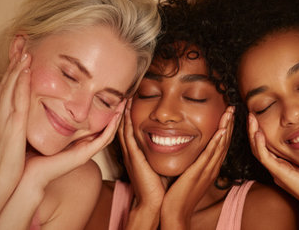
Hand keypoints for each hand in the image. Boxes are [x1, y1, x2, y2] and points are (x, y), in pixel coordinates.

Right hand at [0, 52, 30, 184]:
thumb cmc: (8, 159)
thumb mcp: (11, 137)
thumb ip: (16, 125)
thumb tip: (24, 118)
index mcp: (0, 116)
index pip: (6, 88)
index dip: (12, 71)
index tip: (20, 56)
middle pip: (6, 82)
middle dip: (13, 63)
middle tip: (22, 45)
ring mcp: (4, 118)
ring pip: (9, 87)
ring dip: (17, 68)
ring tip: (25, 52)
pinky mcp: (12, 124)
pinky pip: (16, 99)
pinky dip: (20, 83)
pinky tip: (26, 71)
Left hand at [22, 99, 124, 188]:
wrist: (28, 174)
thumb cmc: (30, 153)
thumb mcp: (41, 129)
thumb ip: (46, 117)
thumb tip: (42, 94)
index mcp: (75, 141)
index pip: (95, 125)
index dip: (104, 110)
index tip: (109, 94)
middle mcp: (83, 146)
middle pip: (105, 128)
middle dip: (115, 112)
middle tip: (122, 97)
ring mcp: (85, 151)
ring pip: (108, 133)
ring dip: (117, 118)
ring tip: (124, 103)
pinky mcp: (84, 155)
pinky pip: (103, 140)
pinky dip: (111, 127)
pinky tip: (116, 115)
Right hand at [118, 98, 163, 229]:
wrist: (154, 203)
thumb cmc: (159, 187)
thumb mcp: (159, 165)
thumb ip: (162, 153)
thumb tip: (173, 142)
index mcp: (137, 153)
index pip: (132, 130)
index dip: (131, 116)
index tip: (133, 101)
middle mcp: (132, 152)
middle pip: (125, 126)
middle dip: (125, 111)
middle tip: (125, 94)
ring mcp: (131, 154)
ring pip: (124, 128)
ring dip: (124, 113)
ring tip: (125, 97)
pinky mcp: (134, 157)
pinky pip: (127, 135)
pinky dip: (127, 122)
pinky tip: (127, 111)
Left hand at [160, 106, 234, 229]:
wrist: (175, 212)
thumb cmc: (180, 195)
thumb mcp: (190, 174)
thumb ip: (193, 162)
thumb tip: (192, 150)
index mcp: (210, 167)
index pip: (221, 144)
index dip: (226, 128)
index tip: (228, 114)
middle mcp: (212, 167)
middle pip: (224, 142)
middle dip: (230, 124)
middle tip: (233, 107)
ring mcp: (207, 170)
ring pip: (220, 145)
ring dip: (226, 128)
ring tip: (230, 112)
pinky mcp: (199, 173)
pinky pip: (210, 155)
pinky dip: (217, 142)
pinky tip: (221, 131)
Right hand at [247, 113, 298, 228]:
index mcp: (282, 165)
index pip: (265, 145)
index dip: (260, 131)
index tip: (260, 116)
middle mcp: (275, 167)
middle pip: (257, 146)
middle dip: (252, 130)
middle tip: (250, 114)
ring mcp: (275, 170)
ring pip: (256, 150)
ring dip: (252, 133)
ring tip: (251, 118)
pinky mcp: (278, 173)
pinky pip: (264, 157)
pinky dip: (259, 144)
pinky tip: (258, 133)